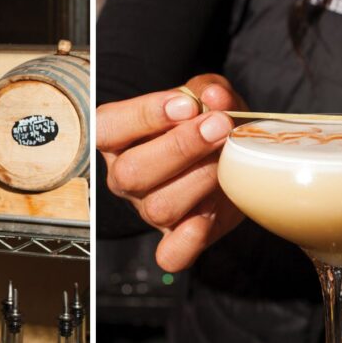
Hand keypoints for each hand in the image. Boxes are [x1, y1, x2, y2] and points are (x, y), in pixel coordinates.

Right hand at [97, 74, 246, 271]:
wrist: (233, 156)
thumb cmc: (208, 120)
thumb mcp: (208, 94)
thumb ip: (208, 88)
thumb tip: (212, 96)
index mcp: (118, 138)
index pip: (108, 127)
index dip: (144, 115)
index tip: (187, 104)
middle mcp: (125, 177)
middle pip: (132, 172)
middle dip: (180, 147)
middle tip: (219, 126)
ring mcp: (147, 209)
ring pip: (158, 206)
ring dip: (199, 179)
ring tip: (228, 155)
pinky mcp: (176, 237)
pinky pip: (172, 254)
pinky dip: (190, 239)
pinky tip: (210, 213)